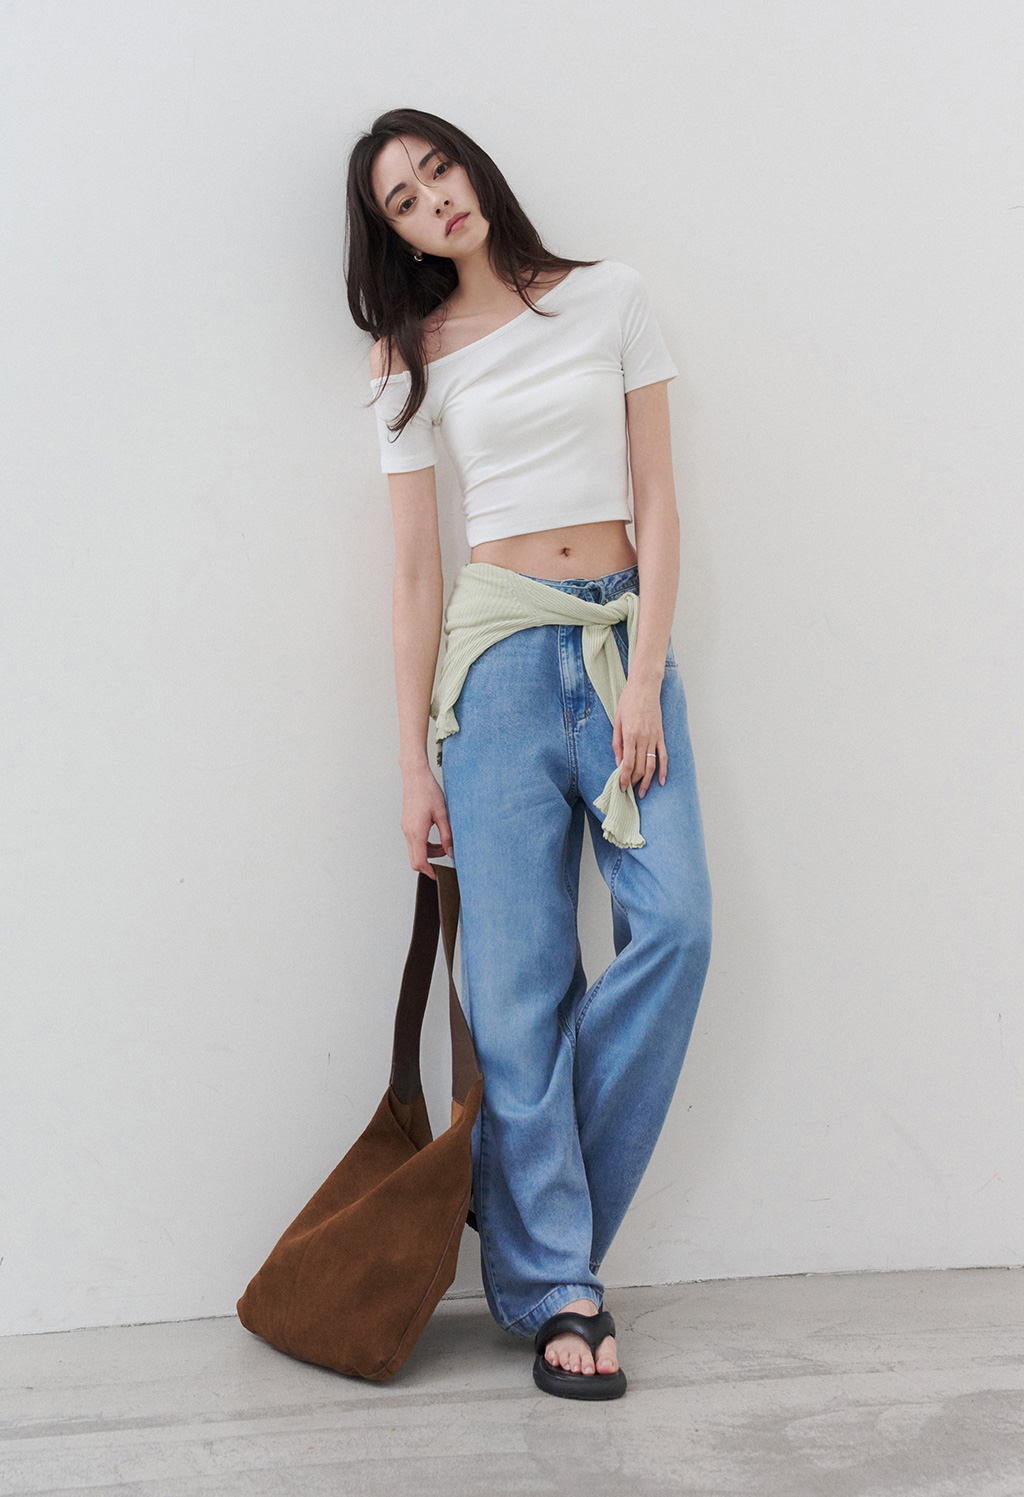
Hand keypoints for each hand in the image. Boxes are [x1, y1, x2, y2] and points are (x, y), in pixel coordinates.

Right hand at [400, 763, 453, 879]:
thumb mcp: (443, 814)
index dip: (428, 872)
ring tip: (444, 844)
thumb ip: (447, 836)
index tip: (437, 877)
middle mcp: (408, 832)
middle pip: (415, 859)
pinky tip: (435, 836)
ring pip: (414, 850)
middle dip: (429, 863)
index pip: (419, 861)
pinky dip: (424, 844)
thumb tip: (451, 852)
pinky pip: (413, 841)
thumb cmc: (428, 791)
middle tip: (444, 857)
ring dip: (428, 852)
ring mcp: (406, 828)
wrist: (415, 776)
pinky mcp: (407, 824)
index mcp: (417, 832)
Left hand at [612, 675, 666, 798]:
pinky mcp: (661, 735)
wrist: (645, 687)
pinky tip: (661, 781)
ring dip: (647, 781)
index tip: (621, 788)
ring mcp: (654, 738)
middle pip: (639, 767)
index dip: (624, 778)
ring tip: (642, 793)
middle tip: (629, 792)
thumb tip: (617, 762)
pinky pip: (663, 756)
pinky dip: (663, 770)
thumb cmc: (628, 701)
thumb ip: (617, 743)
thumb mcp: (617, 721)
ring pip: (651, 765)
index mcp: (630, 735)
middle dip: (634, 782)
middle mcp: (643, 738)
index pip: (627, 763)